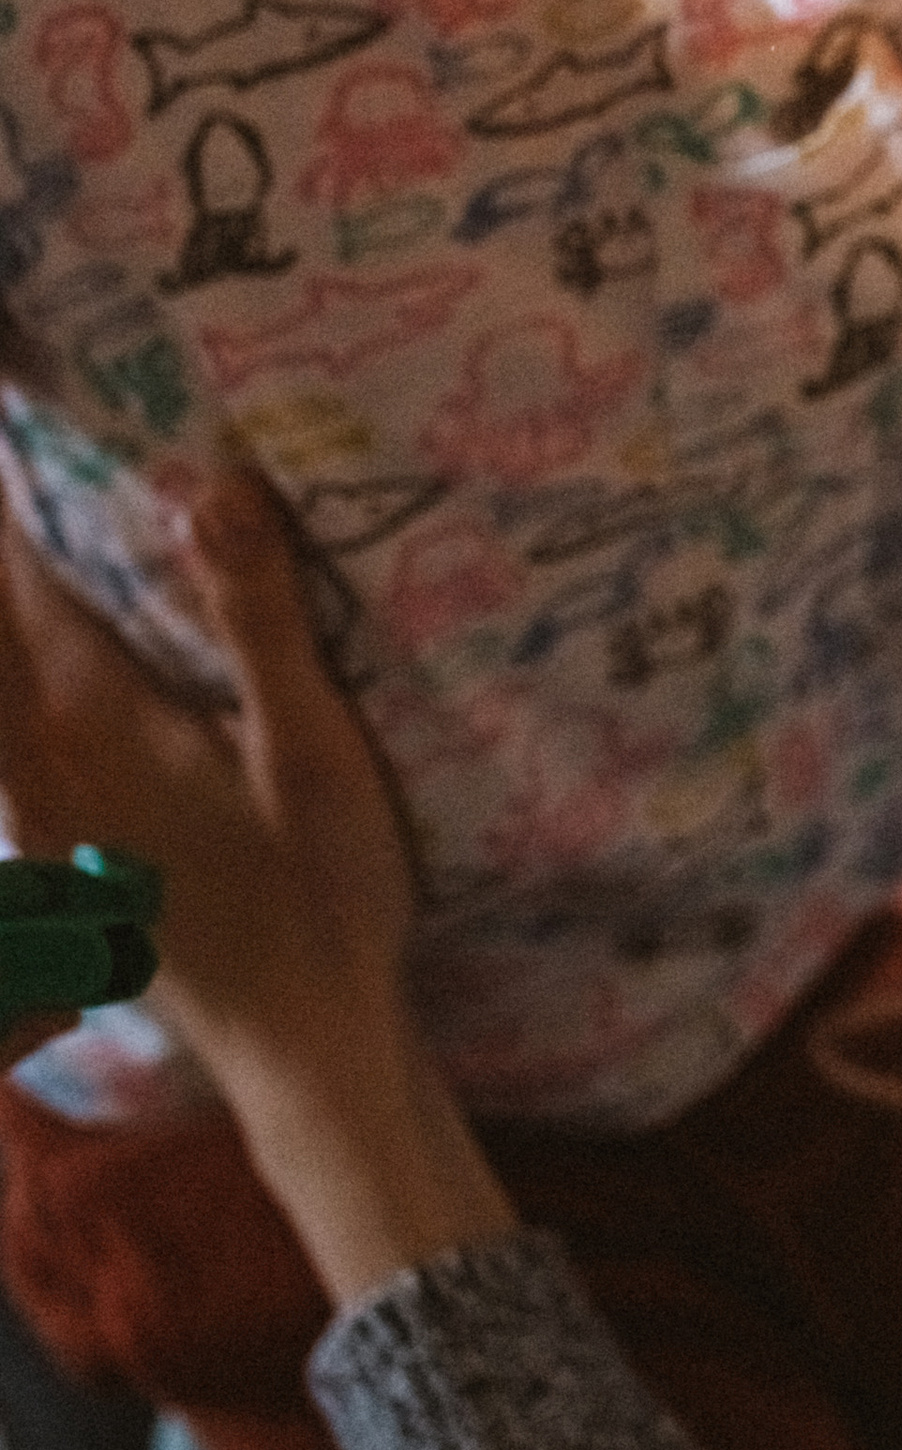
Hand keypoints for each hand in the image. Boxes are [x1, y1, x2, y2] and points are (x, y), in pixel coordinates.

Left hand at [0, 483, 510, 1305]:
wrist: (300, 1043)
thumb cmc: (322, 894)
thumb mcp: (313, 747)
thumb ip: (256, 616)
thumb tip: (210, 484)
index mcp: (91, 714)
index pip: (18, 570)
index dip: (11, 490)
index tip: (24, 406)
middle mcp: (36, 754)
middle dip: (9, 542)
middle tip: (35, 460)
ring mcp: (36, 806)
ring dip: (14, 607)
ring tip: (44, 535)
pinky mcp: (54, 844)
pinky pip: (9, 726)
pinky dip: (21, 668)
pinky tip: (67, 657)